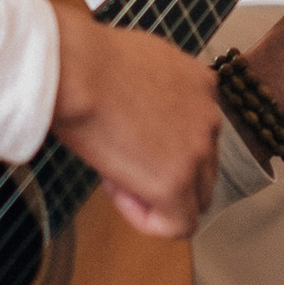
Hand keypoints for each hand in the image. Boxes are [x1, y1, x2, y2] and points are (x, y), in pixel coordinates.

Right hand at [50, 6, 221, 237]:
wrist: (74, 68)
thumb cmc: (84, 60)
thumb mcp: (135, 65)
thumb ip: (150, 92)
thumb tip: (136, 113)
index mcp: (200, 85)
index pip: (197, 133)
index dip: (160, 146)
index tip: (126, 137)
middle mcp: (209, 116)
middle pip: (203, 169)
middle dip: (164, 174)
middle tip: (119, 162)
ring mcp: (198, 150)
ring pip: (196, 200)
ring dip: (156, 197)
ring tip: (113, 174)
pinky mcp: (176, 181)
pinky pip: (178, 224)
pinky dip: (147, 220)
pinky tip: (117, 192)